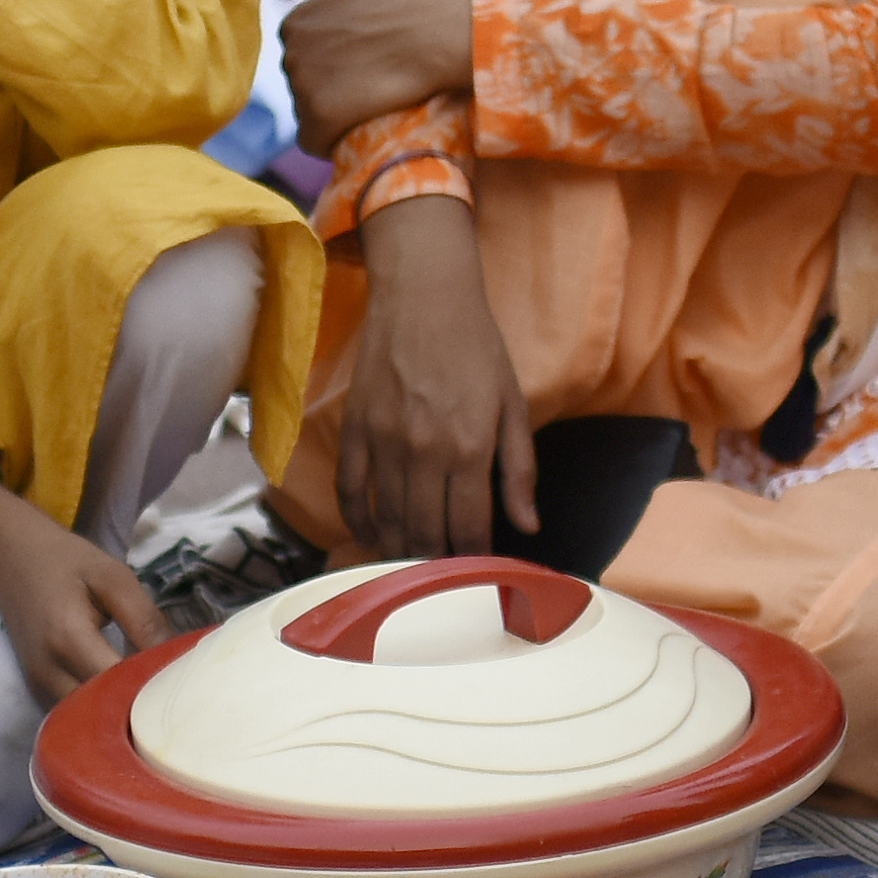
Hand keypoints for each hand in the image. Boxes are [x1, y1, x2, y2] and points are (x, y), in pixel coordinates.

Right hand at [0, 465, 161, 703]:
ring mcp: (38, 685)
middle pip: (101, 712)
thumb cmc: (64, 561)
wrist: (9, 557)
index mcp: (68, 638)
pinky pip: (72, 712)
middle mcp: (48, 671)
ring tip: (148, 696)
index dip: (152, 687)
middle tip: (170, 695)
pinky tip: (122, 695)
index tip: (181, 681)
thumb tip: (175, 659)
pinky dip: (98, 710)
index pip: (118, 683)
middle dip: (137, 708)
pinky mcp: (37, 689)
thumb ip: (143, 618)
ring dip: (117, 713)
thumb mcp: (113, 576)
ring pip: (86, 720)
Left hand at [268, 0, 475, 137]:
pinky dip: (330, 140)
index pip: (303, 53)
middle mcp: (291, 55)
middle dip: (330, 84)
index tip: (364, 55)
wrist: (436, 31)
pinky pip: (313, 141)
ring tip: (371, 99)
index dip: (334, 58)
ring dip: (333, 112)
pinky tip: (356, 127)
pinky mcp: (320, 117)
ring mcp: (303, 87)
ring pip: (308, 112)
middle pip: (304, 83)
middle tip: (372, 77)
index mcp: (294, 23)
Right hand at [330, 204, 543, 560]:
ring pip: (388, 520)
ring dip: (400, 553)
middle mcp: (424, 451)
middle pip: (426, 534)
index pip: (470, 528)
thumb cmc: (476, 345)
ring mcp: (384, 442)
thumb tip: (527, 525)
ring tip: (413, 572)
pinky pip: (350, 491)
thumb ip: (519, 469)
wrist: (424, 293)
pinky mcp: (355, 428)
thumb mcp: (512, 403)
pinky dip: (358, 521)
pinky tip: (372, 536)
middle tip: (446, 584)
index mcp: (470, 447)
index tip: (481, 576)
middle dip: (437, 567)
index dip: (476, 561)